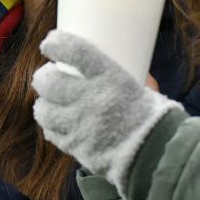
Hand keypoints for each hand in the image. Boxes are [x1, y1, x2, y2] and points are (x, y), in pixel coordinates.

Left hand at [33, 30, 181, 194]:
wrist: (156, 156)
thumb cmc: (155, 119)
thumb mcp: (147, 89)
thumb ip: (137, 77)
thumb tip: (136, 65)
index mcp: (109, 77)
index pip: (74, 51)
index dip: (56, 43)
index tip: (50, 43)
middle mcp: (90, 98)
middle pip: (50, 81)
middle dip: (43, 76)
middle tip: (47, 75)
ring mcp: (79, 124)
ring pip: (44, 109)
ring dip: (43, 103)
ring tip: (48, 101)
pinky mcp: (75, 146)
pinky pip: (52, 132)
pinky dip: (51, 126)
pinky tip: (56, 123)